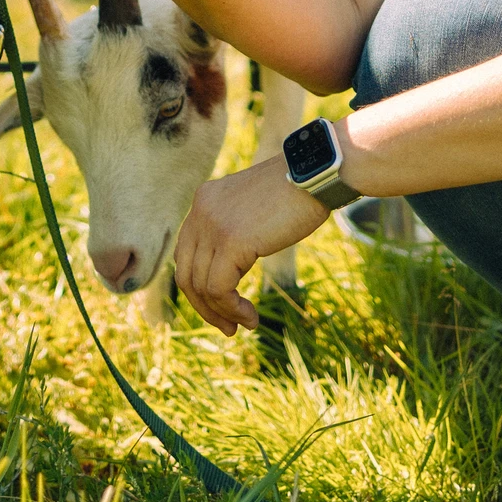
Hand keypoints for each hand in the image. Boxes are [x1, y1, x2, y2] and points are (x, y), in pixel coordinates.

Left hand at [173, 154, 338, 333]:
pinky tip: (250, 317)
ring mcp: (213, 225)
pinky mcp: (231, 241)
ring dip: (222, 313)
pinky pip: (219, 289)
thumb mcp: (252, 209)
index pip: (185, 254)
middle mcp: (201, 211)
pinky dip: (232, 310)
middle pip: (185, 273)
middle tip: (228, 327)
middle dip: (204, 306)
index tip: (219, 307)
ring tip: (246, 324)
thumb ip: (233, 229)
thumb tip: (229, 266)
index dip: (198, 286)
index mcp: (204, 201)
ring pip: (201, 286)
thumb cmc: (296, 193)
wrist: (316, 174)